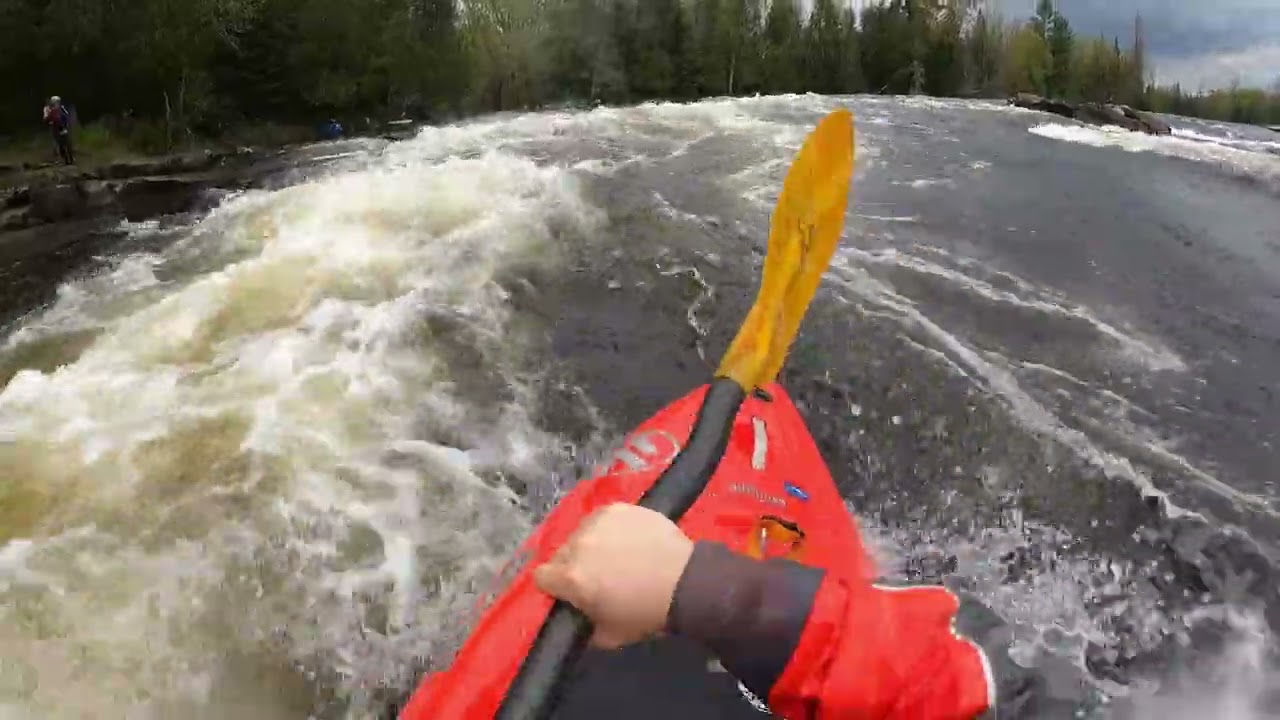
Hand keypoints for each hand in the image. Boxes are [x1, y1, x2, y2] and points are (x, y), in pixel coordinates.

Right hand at [533, 503, 693, 648]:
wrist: (686, 582)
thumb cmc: (646, 613)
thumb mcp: (608, 636)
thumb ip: (582, 625)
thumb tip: (577, 616)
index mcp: (571, 577)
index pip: (540, 576)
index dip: (554, 586)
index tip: (569, 591)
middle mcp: (578, 545)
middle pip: (560, 554)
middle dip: (573, 565)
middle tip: (597, 575)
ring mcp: (597, 522)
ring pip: (580, 534)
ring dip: (590, 544)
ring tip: (615, 555)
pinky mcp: (617, 508)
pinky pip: (601, 519)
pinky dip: (609, 529)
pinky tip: (627, 539)